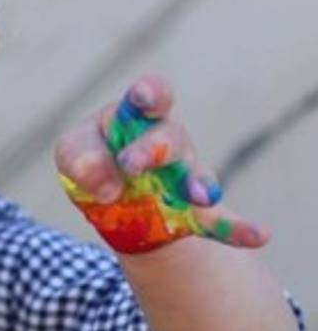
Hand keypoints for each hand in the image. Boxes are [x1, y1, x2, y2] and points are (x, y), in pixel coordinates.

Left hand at [55, 75, 268, 253]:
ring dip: (197, 184)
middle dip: (152, 149)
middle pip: (169, 138)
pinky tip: (259, 235)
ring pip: (194, 175)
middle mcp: (166, 143)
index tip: (144, 98)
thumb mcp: (73, 155)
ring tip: (198, 198)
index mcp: (134, 118)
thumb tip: (107, 185)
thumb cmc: (91, 162)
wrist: (111, 202)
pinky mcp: (191, 213)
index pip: (149, 97)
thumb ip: (80, 158)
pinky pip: (219, 222)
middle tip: (131, 165)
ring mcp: (183, 177)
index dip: (149, 94)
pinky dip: (238, 229)